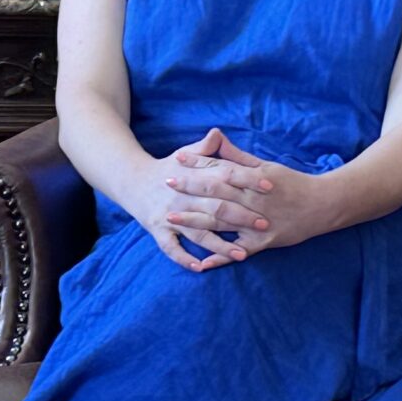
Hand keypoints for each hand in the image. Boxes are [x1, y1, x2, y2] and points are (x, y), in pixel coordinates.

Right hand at [135, 128, 252, 272]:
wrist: (131, 180)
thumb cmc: (166, 168)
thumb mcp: (184, 154)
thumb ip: (205, 148)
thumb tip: (218, 133)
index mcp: (192, 176)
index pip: (225, 176)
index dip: (248, 180)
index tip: (270, 185)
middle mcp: (182, 196)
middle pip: (216, 207)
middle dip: (241, 216)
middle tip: (264, 224)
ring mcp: (170, 215)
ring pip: (198, 232)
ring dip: (220, 244)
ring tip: (242, 254)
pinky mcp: (158, 230)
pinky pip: (171, 248)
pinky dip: (185, 258)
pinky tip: (202, 267)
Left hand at [167, 130, 346, 255]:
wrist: (324, 205)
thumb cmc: (293, 183)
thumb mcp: (267, 166)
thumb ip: (240, 157)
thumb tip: (217, 138)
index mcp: (254, 178)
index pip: (221, 168)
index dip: (198, 163)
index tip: (176, 159)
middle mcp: (253, 199)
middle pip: (216, 192)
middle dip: (190, 188)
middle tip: (165, 183)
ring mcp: (258, 222)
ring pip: (222, 221)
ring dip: (195, 221)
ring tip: (171, 219)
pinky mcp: (264, 242)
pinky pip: (239, 251)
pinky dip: (221, 258)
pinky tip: (201, 262)